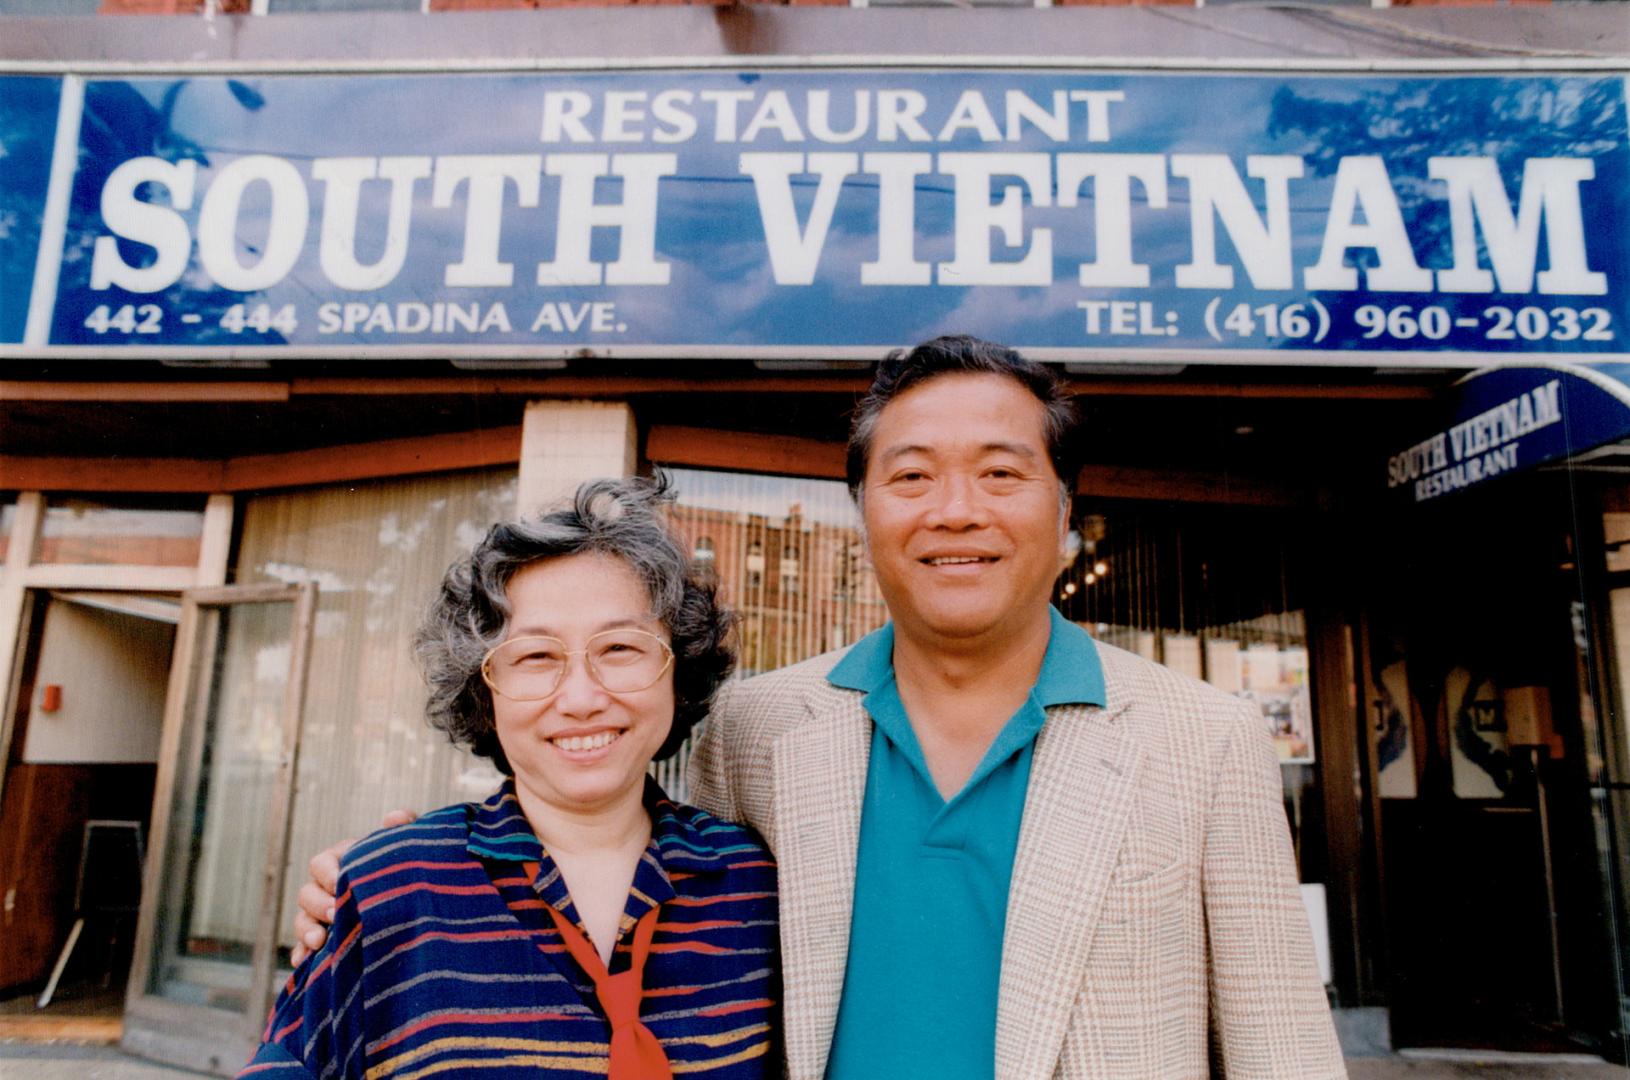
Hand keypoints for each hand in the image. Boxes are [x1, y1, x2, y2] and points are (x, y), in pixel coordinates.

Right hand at [289, 809, 415, 964]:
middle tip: (333, 913)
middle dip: (317, 904)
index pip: (321, 863)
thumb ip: (402, 831)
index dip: (327, 873)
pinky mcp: (321, 941)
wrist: (410, 905)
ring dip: (306, 931)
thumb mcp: (404, 851)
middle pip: (306, 893)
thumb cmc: (402, 870)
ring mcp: (319, 916)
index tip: (339, 883)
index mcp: (340, 863)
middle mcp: (325, 889)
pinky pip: (302, 949)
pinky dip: (301, 955)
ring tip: (319, 942)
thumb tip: (395, 817)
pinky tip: (304, 962)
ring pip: (301, 920)